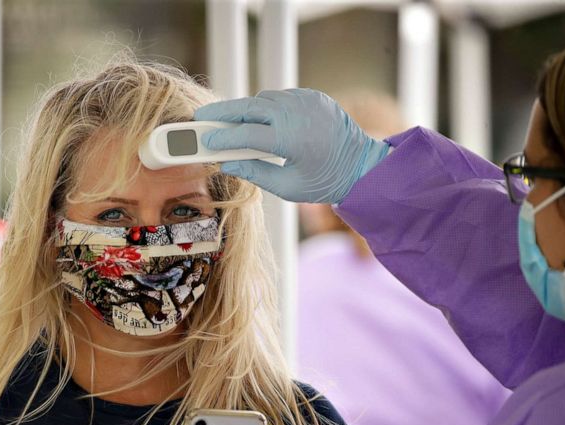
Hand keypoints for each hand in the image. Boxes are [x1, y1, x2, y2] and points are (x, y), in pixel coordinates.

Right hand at [194, 88, 389, 203]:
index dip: (222, 137)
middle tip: (202, 116)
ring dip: (246, 108)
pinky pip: (282, 96)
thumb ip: (254, 173)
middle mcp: (298, 114)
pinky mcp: (314, 96)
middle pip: (250, 107)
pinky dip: (267, 105)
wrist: (363, 166)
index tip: (205, 140)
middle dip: (223, 112)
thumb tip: (226, 164)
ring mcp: (307, 100)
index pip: (246, 133)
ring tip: (227, 119)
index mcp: (292, 139)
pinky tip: (257, 117)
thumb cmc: (325, 182)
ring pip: (265, 98)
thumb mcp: (287, 187)